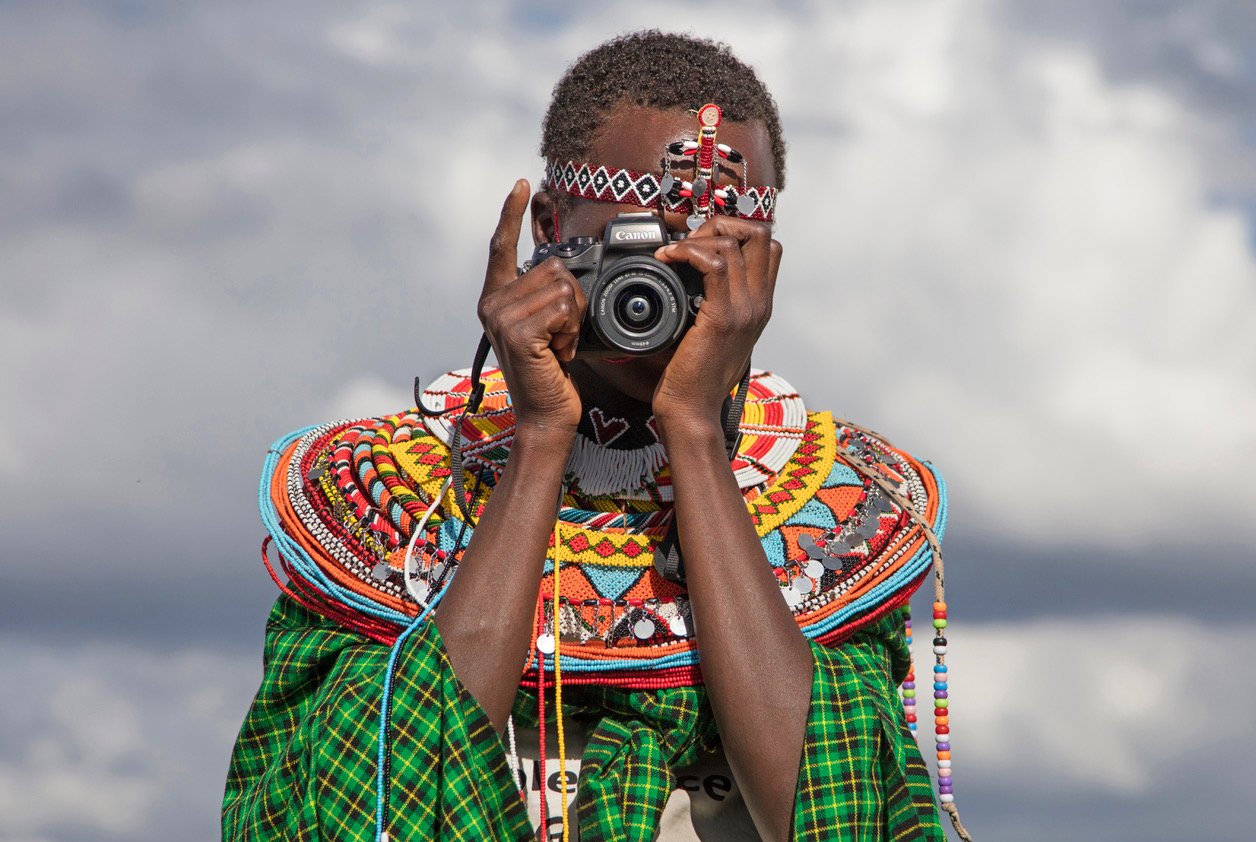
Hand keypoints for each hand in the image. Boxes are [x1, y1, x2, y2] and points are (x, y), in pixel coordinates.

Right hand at [477, 180, 586, 437]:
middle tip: (562, 335)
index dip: (511, 213)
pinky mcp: (517, 332)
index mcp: (496, 298)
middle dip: (573, 299)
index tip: (521, 184)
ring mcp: (501, 317)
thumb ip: (546, 296)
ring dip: (574, 319)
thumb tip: (562, 269)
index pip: (502, 245)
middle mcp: (492, 304)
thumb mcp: (548, 327)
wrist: (546, 415)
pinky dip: (572, 330)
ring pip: (563, 286)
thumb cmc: (551, 374)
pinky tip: (559, 352)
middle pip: (552, 266)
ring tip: (559, 346)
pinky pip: (564, 307)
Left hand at [650, 216, 782, 428]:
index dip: (736, 232)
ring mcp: (745, 310)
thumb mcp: (709, 333)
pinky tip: (667, 260)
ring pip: (735, 242)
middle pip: (760, 234)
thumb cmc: (693, 377)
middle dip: (722, 224)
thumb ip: (710, 304)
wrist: (693, 410)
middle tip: (689, 242)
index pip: (768, 247)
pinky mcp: (722, 317)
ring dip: (698, 237)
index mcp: (759, 306)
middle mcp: (759, 305)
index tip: (701, 244)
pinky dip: (687, 251)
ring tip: (673, 253)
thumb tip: (687, 276)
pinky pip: (714, 263)